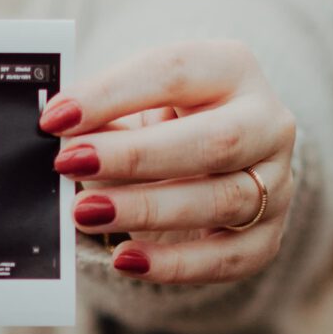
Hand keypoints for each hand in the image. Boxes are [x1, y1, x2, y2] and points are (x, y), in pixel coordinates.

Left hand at [41, 40, 295, 285]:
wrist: (216, 166)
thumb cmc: (167, 124)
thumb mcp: (139, 104)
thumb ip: (105, 115)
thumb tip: (57, 136)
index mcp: (233, 69)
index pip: (174, 72)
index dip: (112, 95)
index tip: (55, 118)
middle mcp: (268, 123)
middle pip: (214, 140)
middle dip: (135, 156)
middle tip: (69, 165)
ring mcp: (277, 183)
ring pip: (222, 201)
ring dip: (147, 209)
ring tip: (86, 213)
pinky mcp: (268, 236)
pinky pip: (227, 257)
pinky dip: (174, 264)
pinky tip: (125, 259)